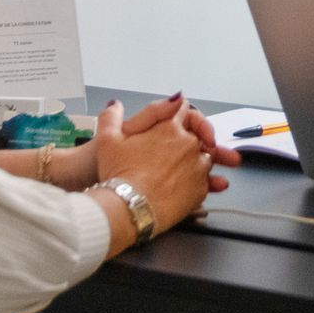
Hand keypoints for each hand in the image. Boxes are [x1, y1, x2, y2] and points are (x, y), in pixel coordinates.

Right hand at [117, 95, 241, 190]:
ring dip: (195, 162)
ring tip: (177, 173)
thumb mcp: (107, 141)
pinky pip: (206, 182)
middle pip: (198, 135)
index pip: (183, 110)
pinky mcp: (202, 189)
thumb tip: (115, 104)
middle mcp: (189, 144)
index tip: (179, 123)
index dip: (180, 115)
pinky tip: (182, 188)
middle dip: (191, 141)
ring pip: (205, 158)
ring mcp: (199, 166)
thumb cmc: (120, 174)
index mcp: (169, 127)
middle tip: (178, 154)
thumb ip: (111, 118)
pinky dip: (198, 183)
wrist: (131, 207)